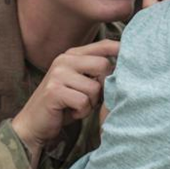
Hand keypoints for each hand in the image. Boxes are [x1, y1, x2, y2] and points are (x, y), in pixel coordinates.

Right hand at [12, 39, 117, 156]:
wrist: (33, 123)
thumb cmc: (63, 104)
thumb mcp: (80, 83)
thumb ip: (96, 72)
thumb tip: (124, 66)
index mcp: (71, 55)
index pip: (103, 45)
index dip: (120, 49)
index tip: (136, 56)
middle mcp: (64, 60)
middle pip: (104, 65)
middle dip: (104, 86)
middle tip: (91, 98)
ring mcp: (58, 74)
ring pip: (95, 88)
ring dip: (91, 103)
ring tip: (77, 106)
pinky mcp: (54, 91)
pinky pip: (84, 101)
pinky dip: (81, 112)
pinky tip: (70, 112)